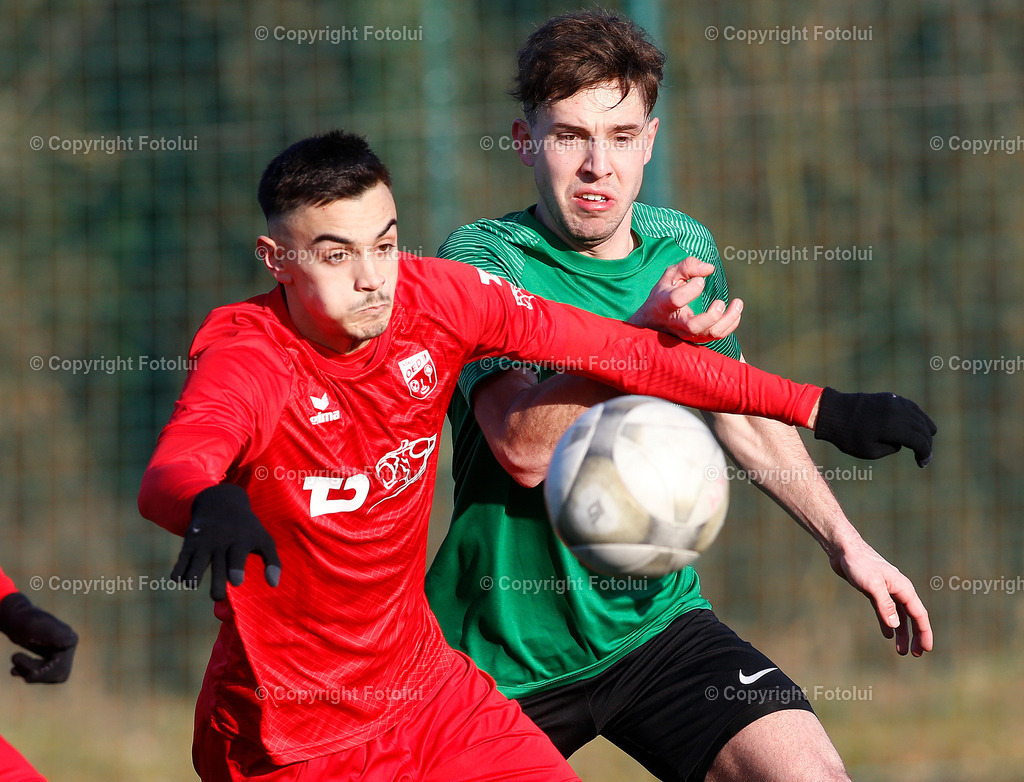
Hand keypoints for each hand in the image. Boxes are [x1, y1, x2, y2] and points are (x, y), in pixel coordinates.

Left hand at [0, 592, 77, 682]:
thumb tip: (71, 642)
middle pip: (56, 673)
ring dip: (29, 672)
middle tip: (14, 657)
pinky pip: (44, 672)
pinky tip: (14, 669)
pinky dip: (28, 672)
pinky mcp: (51, 655)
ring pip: (50, 674)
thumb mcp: (34, 626)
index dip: (41, 673)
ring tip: (14, 658)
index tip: (19, 662)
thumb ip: (52, 633)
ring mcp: (61, 651)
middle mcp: (68, 646)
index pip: (60, 668)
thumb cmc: (23, 620)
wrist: (15, 616)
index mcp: (70, 639)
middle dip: (34, 672)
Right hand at [171, 483, 281, 600]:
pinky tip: (181, 579)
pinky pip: (180, 561)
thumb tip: (273, 585)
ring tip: (193, 584)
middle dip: (216, 583)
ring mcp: (203, 544)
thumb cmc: (247, 528)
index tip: (237, 582)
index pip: (237, 555)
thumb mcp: (264, 539)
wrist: (221, 503)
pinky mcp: (189, 544)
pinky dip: (178, 572)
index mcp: (240, 542)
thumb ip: (273, 561)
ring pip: (195, 564)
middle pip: (217, 566)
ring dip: (192, 577)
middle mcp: (221, 543)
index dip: (236, 569)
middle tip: (217, 596)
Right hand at [627, 257, 742, 343]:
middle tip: (720, 301)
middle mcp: (676, 322)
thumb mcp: (670, 275)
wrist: (654, 320)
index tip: (700, 280)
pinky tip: (736, 311)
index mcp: (665, 303)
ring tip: (738, 302)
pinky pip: (718, 335)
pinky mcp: (698, 337)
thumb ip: (687, 266)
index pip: (676, 299)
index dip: (691, 289)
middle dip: (711, 315)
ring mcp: (688, 333)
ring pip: (710, 333)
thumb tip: (709, 268)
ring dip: (728, 319)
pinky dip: (731, 324)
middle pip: (694, 326)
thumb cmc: (664, 293)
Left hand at [814, 387, 936, 465]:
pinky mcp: (889, 397)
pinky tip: (917, 423)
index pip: (919, 441)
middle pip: (922, 428)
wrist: (832, 413)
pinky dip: (917, 416)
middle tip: (924, 455)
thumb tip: (902, 442)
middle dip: (926, 443)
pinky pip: (910, 406)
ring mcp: (894, 402)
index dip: (925, 453)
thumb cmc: (847, 436)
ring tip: (927, 439)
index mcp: (893, 427)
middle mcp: (897, 412)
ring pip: (919, 415)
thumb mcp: (870, 451)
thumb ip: (891, 448)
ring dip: (925, 427)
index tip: (922, 463)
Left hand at [828, 539, 932, 655]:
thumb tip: (896, 626)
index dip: (924, 632)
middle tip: (915, 654)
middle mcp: (898, 590)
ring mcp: (886, 590)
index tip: (926, 649)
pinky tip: (887, 635)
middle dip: (915, 636)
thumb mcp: (872, 586)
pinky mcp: (874, 591)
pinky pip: (885, 611)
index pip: (919, 614)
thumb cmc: (859, 564)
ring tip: (900, 651)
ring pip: (898, 616)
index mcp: (903, 588)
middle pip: (912, 617)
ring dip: (901, 633)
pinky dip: (887, 623)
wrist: (843, 550)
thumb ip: (885, 605)